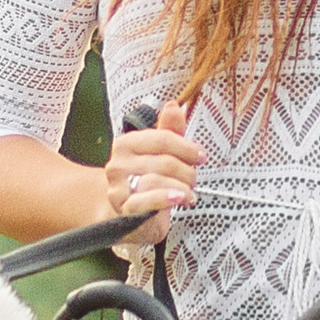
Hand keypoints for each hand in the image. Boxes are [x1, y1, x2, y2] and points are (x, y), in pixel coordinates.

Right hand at [105, 99, 200, 248]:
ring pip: (157, 180)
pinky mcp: (123, 209)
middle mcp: (118, 164)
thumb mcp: (159, 155)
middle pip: (164, 161)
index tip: (201, 156)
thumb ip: (168, 132)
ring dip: (182, 188)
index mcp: (126, 144)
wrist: (126, 214)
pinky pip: (145, 201)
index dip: (187, 148)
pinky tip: (178, 198)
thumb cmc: (146, 181)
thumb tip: (173, 106)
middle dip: (187, 171)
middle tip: (194, 180)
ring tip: (188, 194)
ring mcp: (118, 187)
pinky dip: (165, 198)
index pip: (162, 138)